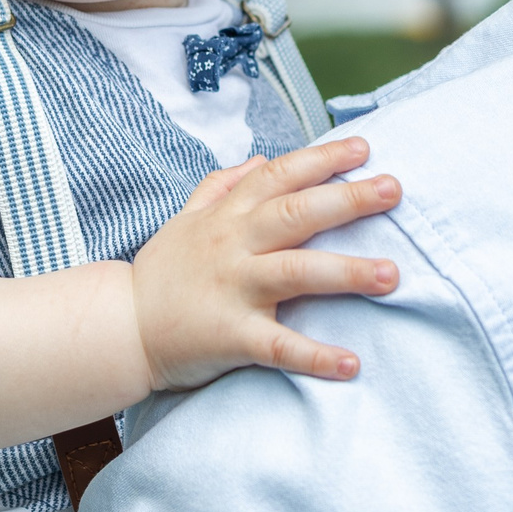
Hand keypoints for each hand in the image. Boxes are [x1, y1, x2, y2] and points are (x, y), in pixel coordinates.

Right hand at [130, 136, 401, 391]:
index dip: (321, 158)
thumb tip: (259, 160)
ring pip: (295, 273)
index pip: (278, 175)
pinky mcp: (230, 335)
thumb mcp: (185, 219)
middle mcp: (233, 245)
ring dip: (347, 272)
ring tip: (392, 275)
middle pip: (297, 213)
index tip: (364, 147)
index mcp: (227, 217)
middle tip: (395, 189)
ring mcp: (232, 289)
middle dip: (349, 199)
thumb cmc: (160, 274)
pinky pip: (278, 346)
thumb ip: (221, 186)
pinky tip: (351, 364)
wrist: (118, 328)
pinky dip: (314, 356)